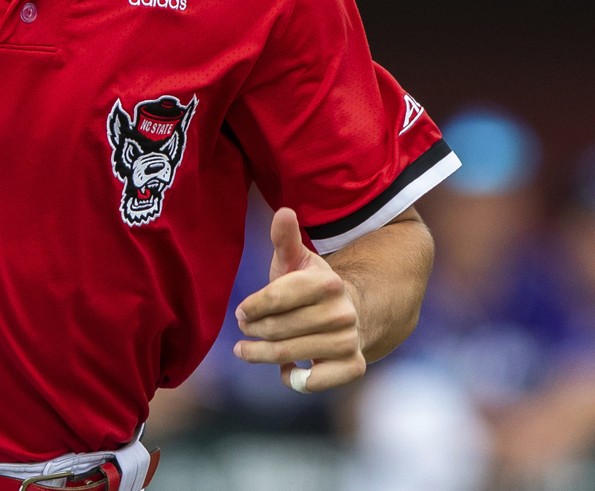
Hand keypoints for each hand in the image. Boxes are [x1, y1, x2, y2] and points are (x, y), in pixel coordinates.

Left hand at [231, 207, 364, 392]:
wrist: (352, 314)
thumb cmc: (310, 289)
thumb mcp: (296, 261)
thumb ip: (285, 239)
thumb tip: (283, 211)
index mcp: (327, 282)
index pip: (274, 298)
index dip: (251, 307)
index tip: (241, 312)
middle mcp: (342, 313)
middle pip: (276, 328)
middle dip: (253, 331)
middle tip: (244, 329)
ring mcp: (349, 341)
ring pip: (288, 355)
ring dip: (261, 355)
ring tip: (247, 350)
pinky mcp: (353, 367)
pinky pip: (312, 382)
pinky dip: (293, 379)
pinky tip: (288, 369)